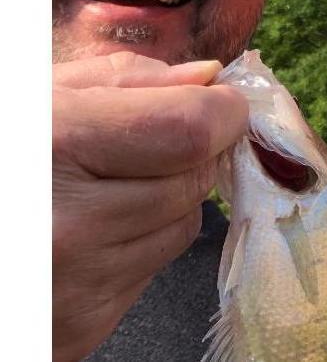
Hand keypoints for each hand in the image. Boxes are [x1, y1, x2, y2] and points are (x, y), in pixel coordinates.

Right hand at [52, 52, 248, 361]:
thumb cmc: (1, 151)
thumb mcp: (45, 93)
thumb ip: (132, 78)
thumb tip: (209, 79)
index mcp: (56, 145)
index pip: (192, 132)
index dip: (220, 111)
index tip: (218, 100)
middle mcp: (66, 225)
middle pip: (196, 179)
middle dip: (194, 152)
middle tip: (149, 141)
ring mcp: (74, 287)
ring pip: (185, 225)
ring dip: (169, 199)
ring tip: (107, 186)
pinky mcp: (80, 331)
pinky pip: (154, 269)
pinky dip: (140, 243)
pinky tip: (92, 230)